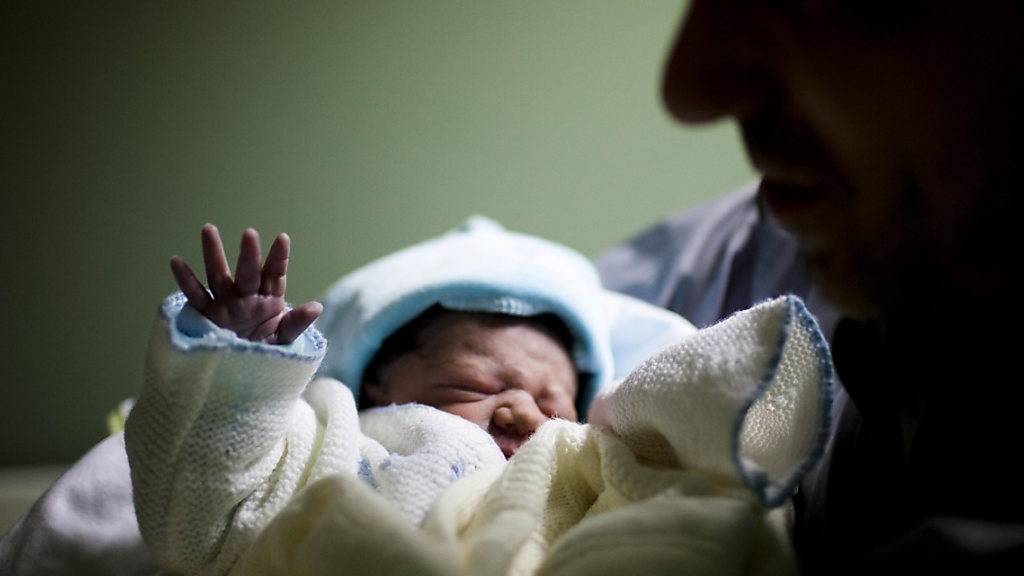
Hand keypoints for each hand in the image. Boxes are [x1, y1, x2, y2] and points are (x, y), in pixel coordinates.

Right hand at [170, 224, 322, 344]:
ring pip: (218, 275)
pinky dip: (186, 280)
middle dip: (248, 254)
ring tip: (208, 229)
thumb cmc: (266, 352)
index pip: (275, 274)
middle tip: (249, 233)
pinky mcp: (207, 314)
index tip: (282, 238)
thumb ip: (296, 323)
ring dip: (213, 254)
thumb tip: (316, 307)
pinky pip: (196, 296)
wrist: (242, 373)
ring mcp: (225, 303)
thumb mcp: (283, 340)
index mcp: (269, 299)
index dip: (278, 258)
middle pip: (247, 272)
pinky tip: (176, 261)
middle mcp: (246, 296)